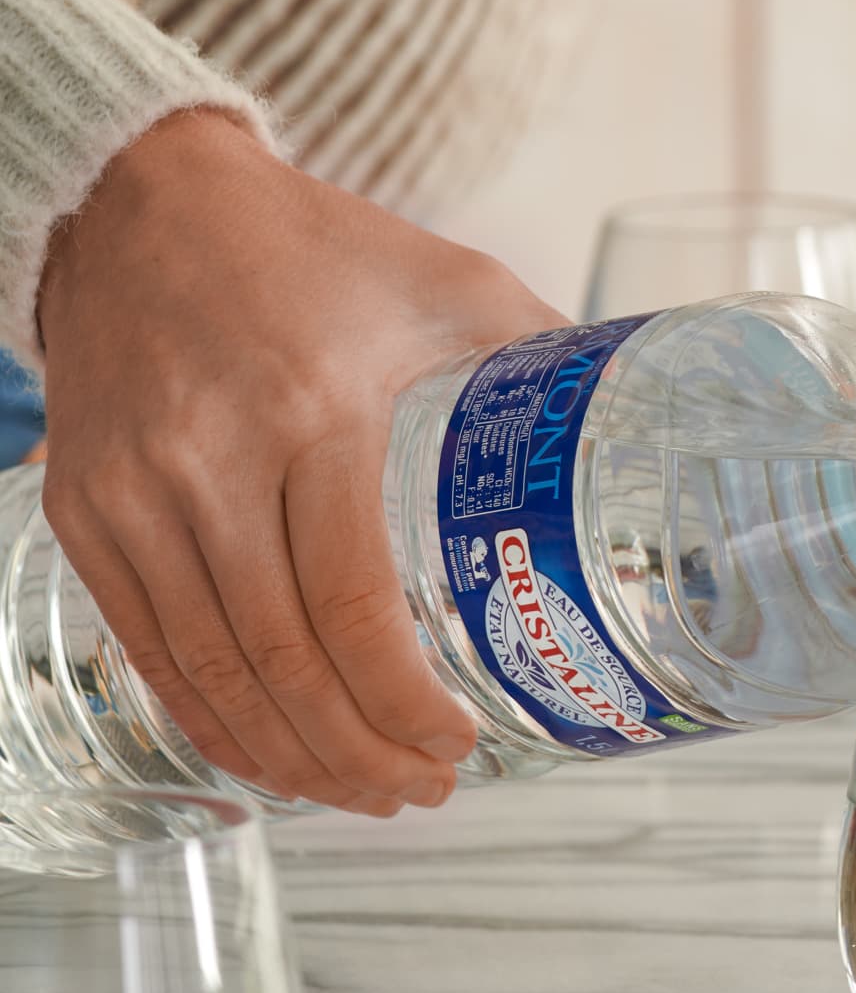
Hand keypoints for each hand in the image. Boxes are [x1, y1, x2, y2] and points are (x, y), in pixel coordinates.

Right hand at [38, 110, 565, 813]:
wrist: (146, 198)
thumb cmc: (317, 245)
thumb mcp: (453, 280)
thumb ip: (543, 358)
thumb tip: (640, 433)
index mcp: (312, 414)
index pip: (353, 605)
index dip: (405, 701)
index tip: (460, 745)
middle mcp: (208, 463)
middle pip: (282, 662)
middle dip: (358, 753)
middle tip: (423, 793)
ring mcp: (130, 493)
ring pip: (208, 672)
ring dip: (289, 755)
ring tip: (362, 794)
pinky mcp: (78, 510)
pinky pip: (146, 646)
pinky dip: (208, 718)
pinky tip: (266, 754)